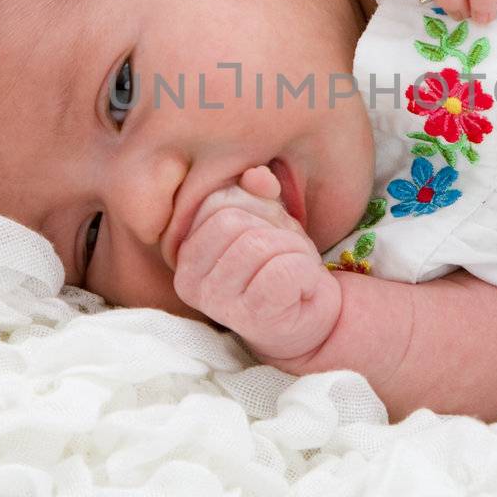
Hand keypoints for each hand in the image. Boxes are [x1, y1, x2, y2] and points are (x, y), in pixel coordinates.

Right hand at [173, 165, 341, 361]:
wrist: (311, 320)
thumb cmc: (280, 266)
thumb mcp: (265, 221)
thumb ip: (254, 193)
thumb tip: (257, 176)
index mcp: (185, 253)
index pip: (216, 202)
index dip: (255, 205)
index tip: (270, 228)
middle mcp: (189, 281)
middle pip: (233, 221)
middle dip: (273, 227)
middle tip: (286, 250)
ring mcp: (218, 302)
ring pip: (259, 244)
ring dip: (292, 249)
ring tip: (294, 268)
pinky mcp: (251, 317)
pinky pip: (284, 270)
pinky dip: (306, 272)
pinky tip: (303, 287)